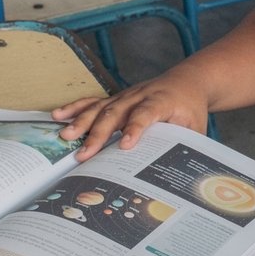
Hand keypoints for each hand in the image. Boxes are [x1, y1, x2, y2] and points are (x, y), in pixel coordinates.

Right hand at [51, 73, 208, 160]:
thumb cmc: (191, 108)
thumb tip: (177, 174)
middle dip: (99, 134)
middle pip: (117, 112)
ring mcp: (126, 96)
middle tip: (84, 154)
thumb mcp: (196, 127)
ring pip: (101, 107)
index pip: (146, 113)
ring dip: (82, 122)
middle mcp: (140, 95)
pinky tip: (58, 116)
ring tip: (66, 137)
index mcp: (163, 100)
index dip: (135, 128)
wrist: (188, 81)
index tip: (125, 145)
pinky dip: (75, 108)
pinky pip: (94, 102)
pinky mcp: (117, 98)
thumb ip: (185, 145)